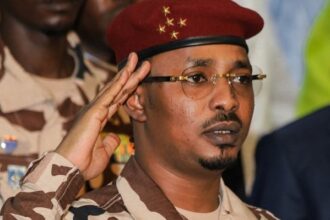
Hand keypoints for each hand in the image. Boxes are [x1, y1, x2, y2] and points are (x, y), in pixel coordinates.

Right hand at [55, 53, 149, 179]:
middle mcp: (97, 110)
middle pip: (118, 89)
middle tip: (142, 60)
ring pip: (115, 87)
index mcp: (99, 118)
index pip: (119, 99)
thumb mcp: (103, 152)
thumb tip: (115, 136)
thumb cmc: (83, 163)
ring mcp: (94, 109)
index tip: (139, 76)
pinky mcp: (93, 113)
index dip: (130, 87)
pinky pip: (109, 95)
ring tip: (137, 58)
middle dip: (130, 74)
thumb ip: (109, 142)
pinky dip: (119, 84)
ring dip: (127, 73)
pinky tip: (127, 73)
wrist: (69, 170)